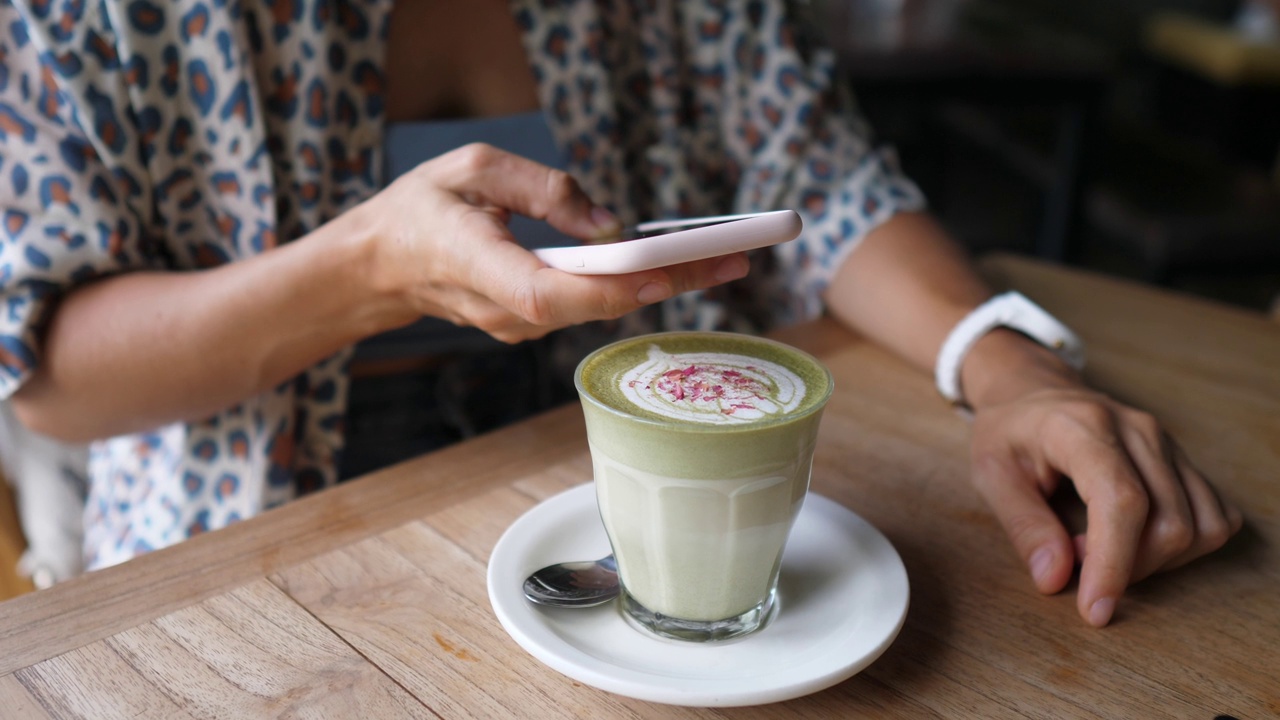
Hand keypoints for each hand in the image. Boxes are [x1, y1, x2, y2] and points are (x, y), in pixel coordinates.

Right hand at [356, 143, 748, 342]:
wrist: (379, 266)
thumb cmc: (421, 209)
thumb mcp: (473, 168)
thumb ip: (543, 189)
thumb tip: (609, 223)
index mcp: (475, 264)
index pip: (546, 292)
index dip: (606, 288)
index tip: (662, 274)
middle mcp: (501, 309)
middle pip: (592, 305)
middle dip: (666, 283)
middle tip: (735, 260)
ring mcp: (515, 326)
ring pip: (597, 310)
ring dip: (658, 286)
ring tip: (721, 259)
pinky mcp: (529, 324)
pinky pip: (586, 306)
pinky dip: (629, 287)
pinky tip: (672, 267)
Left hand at [967, 383, 1243, 626]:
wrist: (1034, 393)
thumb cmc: (1009, 433)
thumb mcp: (991, 475)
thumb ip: (1024, 526)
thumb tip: (1055, 579)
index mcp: (1082, 427)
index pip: (1122, 500)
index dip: (1114, 562)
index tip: (1095, 608)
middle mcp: (1137, 431)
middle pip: (1168, 523)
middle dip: (1127, 567)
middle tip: (1074, 557)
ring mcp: (1168, 443)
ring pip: (1199, 526)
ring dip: (1156, 561)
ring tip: (1101, 546)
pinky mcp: (1183, 460)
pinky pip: (1214, 518)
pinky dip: (1184, 548)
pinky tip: (1136, 539)